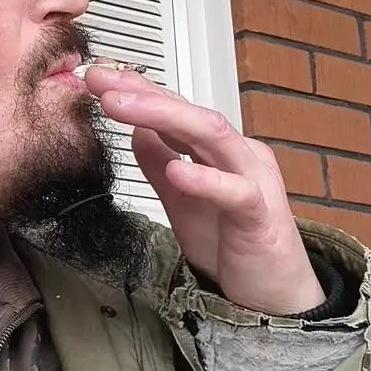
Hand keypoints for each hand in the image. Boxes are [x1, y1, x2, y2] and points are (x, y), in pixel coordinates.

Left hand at [84, 64, 324, 315]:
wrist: (273, 294)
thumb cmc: (232, 243)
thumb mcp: (180, 200)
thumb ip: (159, 163)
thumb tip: (134, 130)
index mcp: (218, 150)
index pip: (175, 110)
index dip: (137, 90)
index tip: (97, 75)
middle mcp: (239, 155)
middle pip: (191, 113)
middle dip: (143, 94)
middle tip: (101, 80)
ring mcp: (254, 181)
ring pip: (212, 136)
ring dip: (165, 116)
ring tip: (121, 105)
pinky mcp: (261, 216)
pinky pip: (235, 192)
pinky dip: (205, 179)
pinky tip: (176, 170)